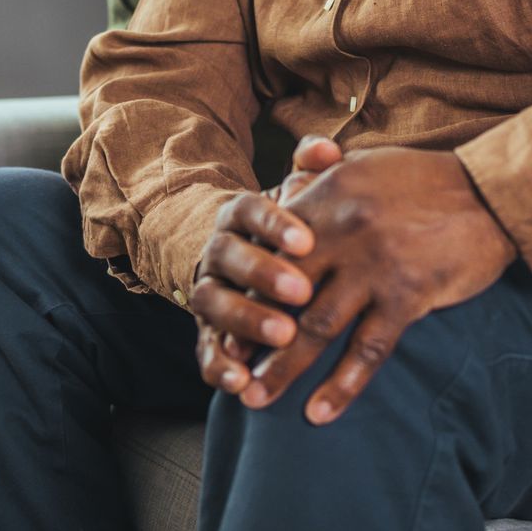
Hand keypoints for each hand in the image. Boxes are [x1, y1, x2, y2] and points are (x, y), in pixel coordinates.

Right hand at [191, 136, 341, 394]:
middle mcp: (215, 250)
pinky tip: (242, 382)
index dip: (274, 225)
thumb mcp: (298, 197)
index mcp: (238, 214)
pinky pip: (205, 349)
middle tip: (302, 293)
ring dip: (245, 319)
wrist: (238, 257)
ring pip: (213, 303)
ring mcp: (207, 291)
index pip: (250, 210)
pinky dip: (219, 367)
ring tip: (283, 336)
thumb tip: (326, 148)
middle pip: (228, 257)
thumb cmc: (286, 228)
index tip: (307, 241)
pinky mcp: (205, 331)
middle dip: (262, 274)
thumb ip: (311, 172)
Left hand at [243, 147, 517, 424]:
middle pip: (281, 294)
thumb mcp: (364, 163)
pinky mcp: (408, 296)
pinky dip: (342, 385)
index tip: (223, 321)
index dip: (242, 288)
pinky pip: (368, 349)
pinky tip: (320, 412)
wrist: (491, 193)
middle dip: (249, 336)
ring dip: (283, 369)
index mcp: (327, 196)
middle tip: (228, 370)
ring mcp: (375, 266)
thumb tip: (283, 193)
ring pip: (316, 328)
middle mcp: (343, 231)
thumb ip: (320, 177)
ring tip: (257, 400)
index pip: (269, 249)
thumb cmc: (425, 180)